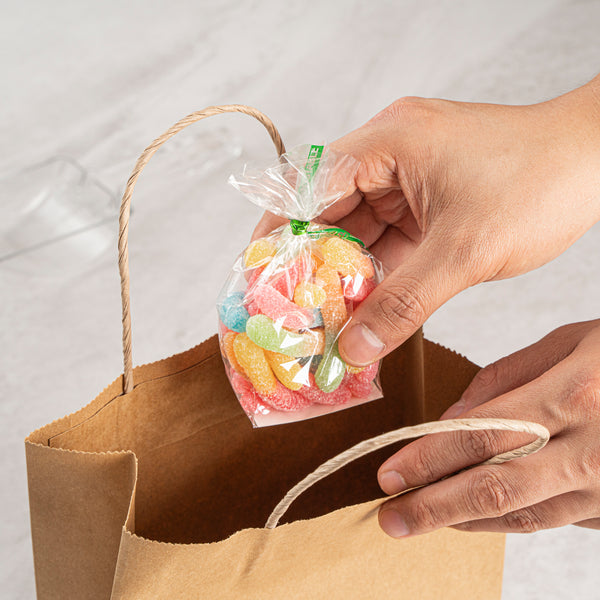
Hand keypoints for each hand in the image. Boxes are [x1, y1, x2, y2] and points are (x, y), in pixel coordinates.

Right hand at [254, 75, 599, 366]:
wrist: (597, 163)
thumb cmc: (540, 182)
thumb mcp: (464, 252)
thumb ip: (404, 305)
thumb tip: (353, 350)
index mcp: (386, 144)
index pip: (307, 188)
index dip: (277, 237)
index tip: (256, 281)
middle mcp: (387, 158)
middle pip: (326, 217)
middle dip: (308, 269)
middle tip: (287, 317)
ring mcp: (406, 183)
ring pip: (355, 236)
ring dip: (340, 280)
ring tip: (318, 326)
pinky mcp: (424, 206)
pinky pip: (385, 245)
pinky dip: (372, 279)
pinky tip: (359, 315)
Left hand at [376, 320, 599, 536]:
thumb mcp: (574, 341)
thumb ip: (509, 376)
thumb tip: (456, 414)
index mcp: (572, 398)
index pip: (480, 436)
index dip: (428, 459)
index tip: (389, 474)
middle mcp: (591, 451)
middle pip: (496, 490)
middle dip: (435, 509)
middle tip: (392, 519)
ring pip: (525, 516)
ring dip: (468, 520)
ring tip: (426, 518)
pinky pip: (557, 520)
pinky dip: (513, 519)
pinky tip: (482, 514)